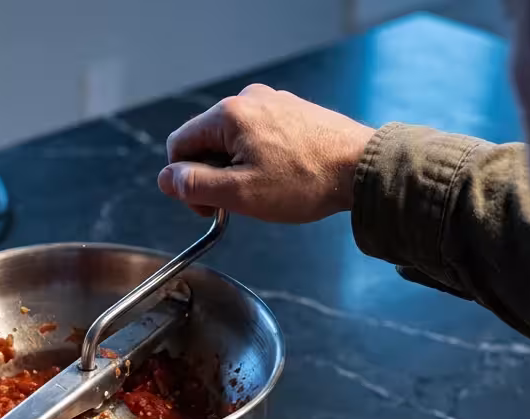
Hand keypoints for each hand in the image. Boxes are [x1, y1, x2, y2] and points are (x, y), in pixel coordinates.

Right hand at [158, 84, 375, 222]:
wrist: (363, 169)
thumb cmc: (306, 181)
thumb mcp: (239, 194)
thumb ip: (194, 185)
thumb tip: (166, 179)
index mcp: (228, 114)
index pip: (179, 145)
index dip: (184, 181)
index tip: (206, 206)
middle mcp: (249, 100)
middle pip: (206, 142)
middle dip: (214, 175)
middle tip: (238, 203)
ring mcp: (273, 103)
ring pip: (233, 141)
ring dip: (238, 169)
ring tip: (266, 191)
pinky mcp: (293, 112)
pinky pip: (259, 137)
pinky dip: (260, 160)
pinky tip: (282, 178)